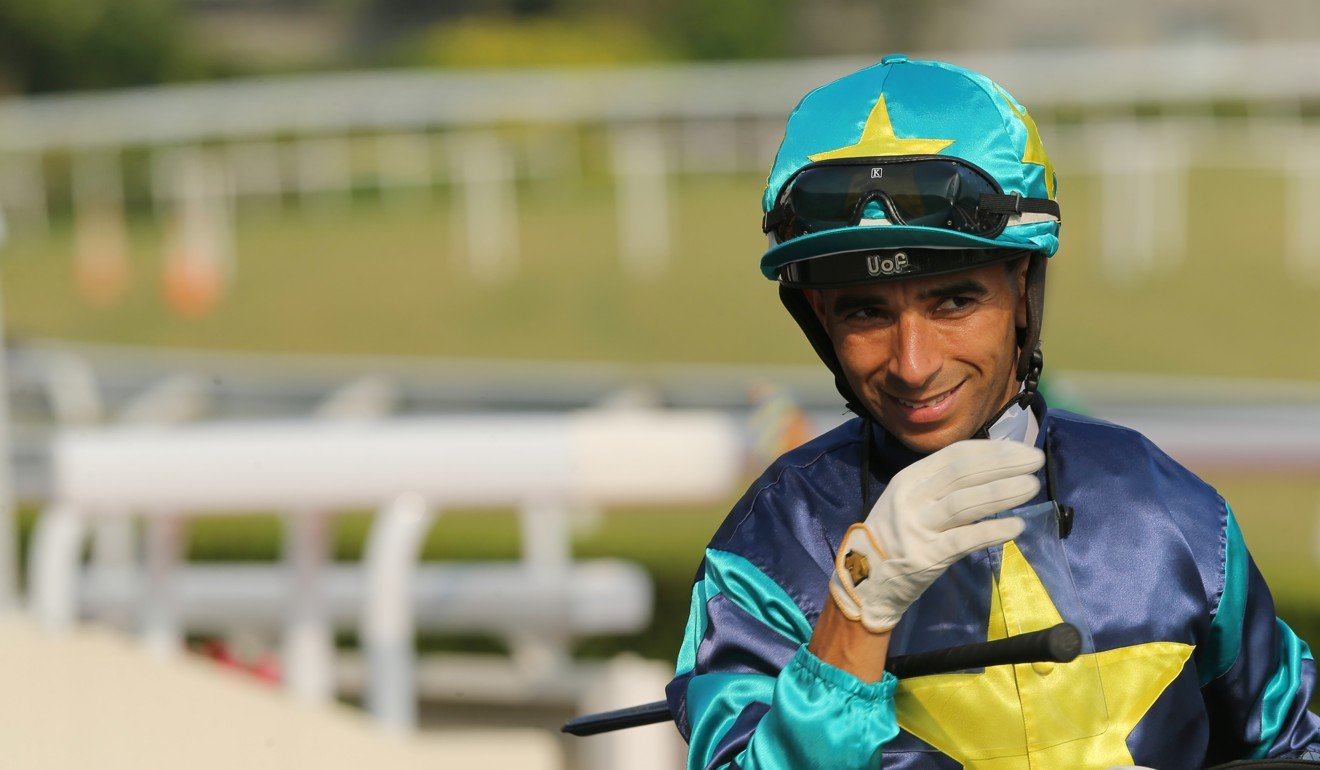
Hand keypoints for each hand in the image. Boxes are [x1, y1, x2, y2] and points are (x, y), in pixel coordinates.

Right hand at [829, 439, 1044, 632]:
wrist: (866, 580)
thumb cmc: (895, 536)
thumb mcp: (911, 500)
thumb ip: (944, 485)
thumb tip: (995, 468)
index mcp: (910, 478)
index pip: (956, 455)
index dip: (993, 450)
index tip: (1022, 450)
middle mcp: (912, 498)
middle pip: (963, 473)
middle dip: (1004, 464)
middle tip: (1036, 461)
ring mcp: (918, 527)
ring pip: (965, 502)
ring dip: (1002, 492)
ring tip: (1032, 486)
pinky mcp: (927, 556)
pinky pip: (965, 540)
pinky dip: (992, 531)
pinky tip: (1016, 526)